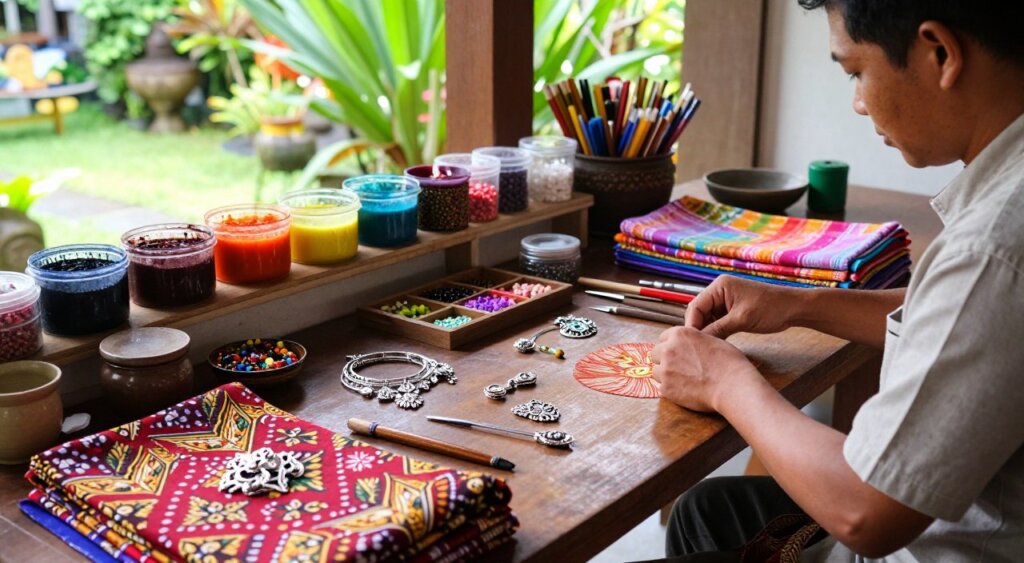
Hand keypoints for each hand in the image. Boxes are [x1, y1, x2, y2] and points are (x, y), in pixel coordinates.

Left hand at [650, 326, 759, 411]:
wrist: (732, 385)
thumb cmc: (728, 363)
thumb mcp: (711, 340)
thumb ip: (693, 341)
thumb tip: (689, 346)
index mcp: (680, 334)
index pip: (663, 338)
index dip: (671, 346)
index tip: (677, 353)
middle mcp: (668, 350)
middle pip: (655, 353)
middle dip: (664, 359)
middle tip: (678, 367)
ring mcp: (665, 370)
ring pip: (655, 371)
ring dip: (665, 375)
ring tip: (682, 379)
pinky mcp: (666, 389)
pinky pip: (660, 387)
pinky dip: (670, 388)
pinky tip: (684, 389)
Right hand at [685, 275, 799, 337]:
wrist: (794, 308)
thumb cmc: (771, 309)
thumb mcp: (742, 320)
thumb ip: (718, 329)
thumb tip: (699, 342)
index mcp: (719, 286)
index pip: (696, 306)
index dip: (692, 325)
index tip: (693, 344)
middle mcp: (719, 291)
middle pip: (699, 312)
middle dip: (699, 329)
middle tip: (699, 348)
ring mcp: (725, 300)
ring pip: (707, 318)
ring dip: (708, 332)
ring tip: (708, 348)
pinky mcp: (731, 310)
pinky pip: (717, 321)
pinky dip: (716, 332)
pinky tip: (717, 343)